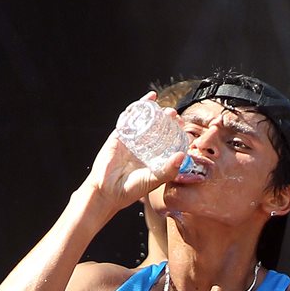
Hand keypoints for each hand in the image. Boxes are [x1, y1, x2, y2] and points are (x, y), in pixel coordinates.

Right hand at [82, 93, 185, 209]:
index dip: (176, 132)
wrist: (106, 191)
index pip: (168, 140)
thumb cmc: (130, 190)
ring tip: (165, 108)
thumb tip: (182, 156)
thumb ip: (169, 170)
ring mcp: (131, 141)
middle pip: (158, 128)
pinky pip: (130, 119)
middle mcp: (143, 148)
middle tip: (174, 115)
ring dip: (156, 112)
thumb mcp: (154, 180)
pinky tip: (149, 99)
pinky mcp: (119, 135)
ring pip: (146, 121)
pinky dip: (139, 107)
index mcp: (153, 158)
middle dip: (167, 120)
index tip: (183, 126)